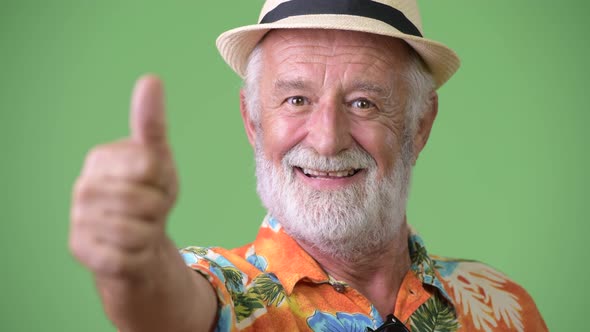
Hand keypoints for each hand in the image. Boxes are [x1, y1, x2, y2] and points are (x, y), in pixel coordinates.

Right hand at [70, 75, 176, 280]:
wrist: (138, 240)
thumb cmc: (150, 195)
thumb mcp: (159, 160)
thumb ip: (152, 123)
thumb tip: (151, 79)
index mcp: (102, 158)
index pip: (149, 166)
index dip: (163, 180)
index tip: (155, 183)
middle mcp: (83, 186)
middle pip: (145, 201)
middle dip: (158, 210)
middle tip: (151, 210)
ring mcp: (78, 219)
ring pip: (136, 231)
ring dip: (150, 233)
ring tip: (141, 228)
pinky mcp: (80, 250)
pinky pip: (125, 256)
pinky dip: (138, 255)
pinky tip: (129, 249)